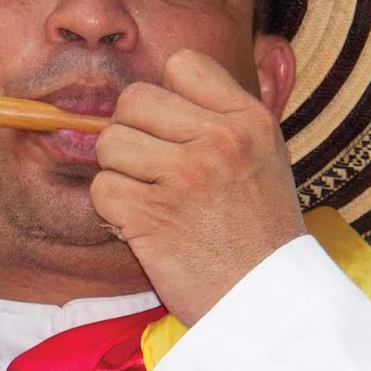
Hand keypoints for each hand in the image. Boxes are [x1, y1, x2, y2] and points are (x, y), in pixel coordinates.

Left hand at [90, 49, 305, 326]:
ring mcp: (186, 176)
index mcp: (250, 120)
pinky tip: (143, 227)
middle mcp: (220, 139)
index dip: (166, 96)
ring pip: (109, 142)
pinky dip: (113, 211)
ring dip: (119, 174)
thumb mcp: (266, 159)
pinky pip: (102, 189)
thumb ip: (223, 116)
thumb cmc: (261, 234)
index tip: (175, 131)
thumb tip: (163, 81)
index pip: (181, 64)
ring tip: (152, 200)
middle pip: (133, 100)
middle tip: (153, 171)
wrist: (269, 305)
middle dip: (132, 134)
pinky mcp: (153, 215)